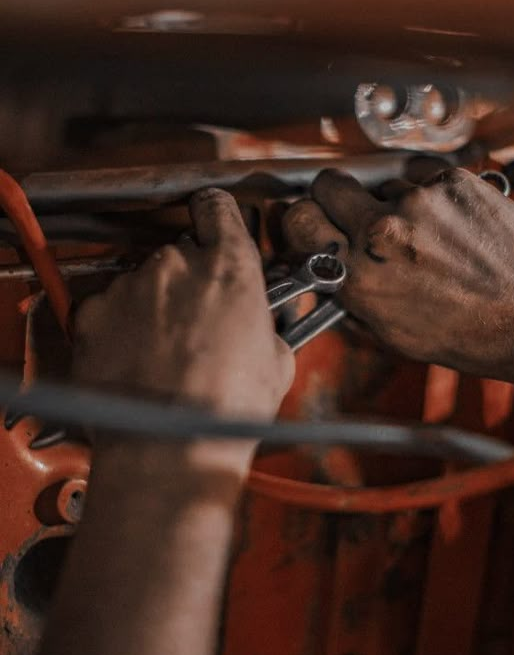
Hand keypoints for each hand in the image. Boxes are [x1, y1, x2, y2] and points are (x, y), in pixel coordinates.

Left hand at [74, 188, 293, 418]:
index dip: (217, 218)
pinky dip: (123, 325)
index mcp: (229, 267)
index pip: (217, 208)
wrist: (170, 447)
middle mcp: (176, 265)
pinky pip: (112, 307)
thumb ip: (267, 324)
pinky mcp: (94, 313)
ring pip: (146, 282)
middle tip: (201, 321)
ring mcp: (130, 287)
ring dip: (157, 305)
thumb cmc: (227, 408)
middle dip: (191, 281)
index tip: (215, 228)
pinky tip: (139, 360)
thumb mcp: (278, 361)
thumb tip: (261, 324)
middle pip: (181, 253)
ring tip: (168, 352)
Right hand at [283, 168, 513, 378]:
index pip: (297, 220)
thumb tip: (328, 269)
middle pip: (328, 184)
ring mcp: (420, 201)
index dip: (303, 221)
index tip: (314, 222)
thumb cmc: (472, 335)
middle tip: (356, 212)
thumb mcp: (393, 334)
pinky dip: (431, 194)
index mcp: (360, 277)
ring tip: (428, 234)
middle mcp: (383, 233)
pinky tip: (453, 223)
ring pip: (382, 182)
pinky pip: (422, 176)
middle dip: (336, 198)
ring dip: (394, 202)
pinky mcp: (454, 182)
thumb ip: (352, 296)